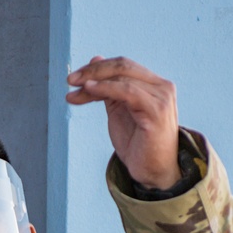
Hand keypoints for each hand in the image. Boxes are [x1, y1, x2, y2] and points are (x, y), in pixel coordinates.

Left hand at [67, 56, 179, 190]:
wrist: (153, 173)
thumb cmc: (137, 145)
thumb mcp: (118, 112)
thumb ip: (108, 89)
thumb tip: (95, 59)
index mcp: (153, 85)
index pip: (123, 66)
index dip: (97, 68)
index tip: (74, 78)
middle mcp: (161, 86)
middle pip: (122, 66)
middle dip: (93, 70)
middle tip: (70, 79)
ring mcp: (161, 97)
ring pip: (122, 77)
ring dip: (94, 80)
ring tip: (74, 87)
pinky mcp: (156, 110)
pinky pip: (127, 91)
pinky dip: (106, 88)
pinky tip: (89, 90)